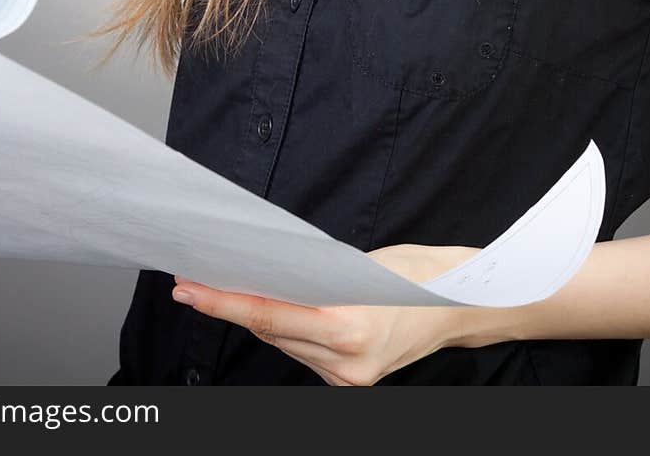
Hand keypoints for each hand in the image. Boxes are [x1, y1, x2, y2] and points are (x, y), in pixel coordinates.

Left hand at [171, 242, 480, 385]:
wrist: (460, 306)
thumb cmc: (416, 274)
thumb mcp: (362, 264)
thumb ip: (313, 277)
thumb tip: (264, 273)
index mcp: (349, 328)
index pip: (268, 314)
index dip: (223, 301)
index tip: (189, 288)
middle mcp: (345, 363)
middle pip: (270, 329)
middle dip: (232, 303)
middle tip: (195, 279)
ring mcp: (348, 379)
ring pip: (283, 343)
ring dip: (257, 317)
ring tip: (226, 287)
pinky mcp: (350, 384)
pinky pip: (302, 353)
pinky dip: (286, 329)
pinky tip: (273, 309)